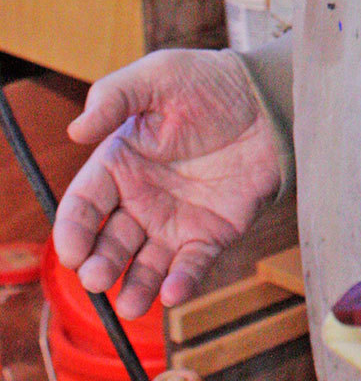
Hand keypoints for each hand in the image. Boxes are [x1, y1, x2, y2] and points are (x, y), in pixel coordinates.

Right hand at [52, 48, 281, 317]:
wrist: (269, 97)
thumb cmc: (209, 81)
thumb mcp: (159, 75)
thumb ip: (115, 97)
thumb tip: (75, 130)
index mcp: (119, 164)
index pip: (83, 205)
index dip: (72, 230)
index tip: (71, 251)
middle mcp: (141, 198)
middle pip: (109, 242)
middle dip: (99, 266)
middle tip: (96, 279)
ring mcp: (176, 219)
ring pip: (146, 264)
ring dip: (135, 287)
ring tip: (130, 304)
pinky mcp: (213, 232)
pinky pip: (193, 264)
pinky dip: (182, 282)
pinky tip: (174, 293)